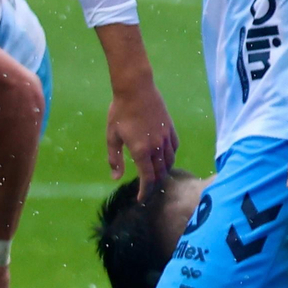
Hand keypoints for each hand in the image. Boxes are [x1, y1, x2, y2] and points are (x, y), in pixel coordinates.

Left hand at [106, 79, 178, 199]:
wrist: (136, 88)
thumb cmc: (120, 111)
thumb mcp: (112, 136)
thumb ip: (114, 158)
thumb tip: (116, 177)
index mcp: (141, 151)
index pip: (147, 179)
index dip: (145, 192)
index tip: (141, 199)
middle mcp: (156, 147)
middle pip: (160, 173)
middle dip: (154, 184)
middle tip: (147, 189)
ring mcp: (165, 137)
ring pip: (170, 161)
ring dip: (163, 171)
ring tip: (157, 175)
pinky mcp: (170, 128)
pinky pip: (174, 147)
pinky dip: (170, 156)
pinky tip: (164, 157)